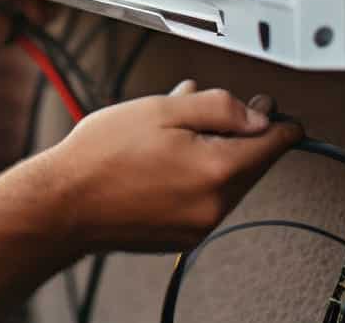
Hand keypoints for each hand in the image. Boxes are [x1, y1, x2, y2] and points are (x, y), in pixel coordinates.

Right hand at [40, 80, 302, 252]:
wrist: (63, 204)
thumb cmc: (101, 157)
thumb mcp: (162, 110)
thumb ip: (219, 108)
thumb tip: (257, 114)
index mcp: (217, 171)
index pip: (273, 144)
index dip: (279, 120)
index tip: (281, 112)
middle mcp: (214, 205)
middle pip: (251, 163)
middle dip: (239, 132)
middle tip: (223, 107)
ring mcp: (198, 225)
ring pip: (226, 181)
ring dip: (215, 151)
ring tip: (181, 126)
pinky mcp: (181, 236)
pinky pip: (204, 199)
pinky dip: (197, 175)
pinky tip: (169, 153)